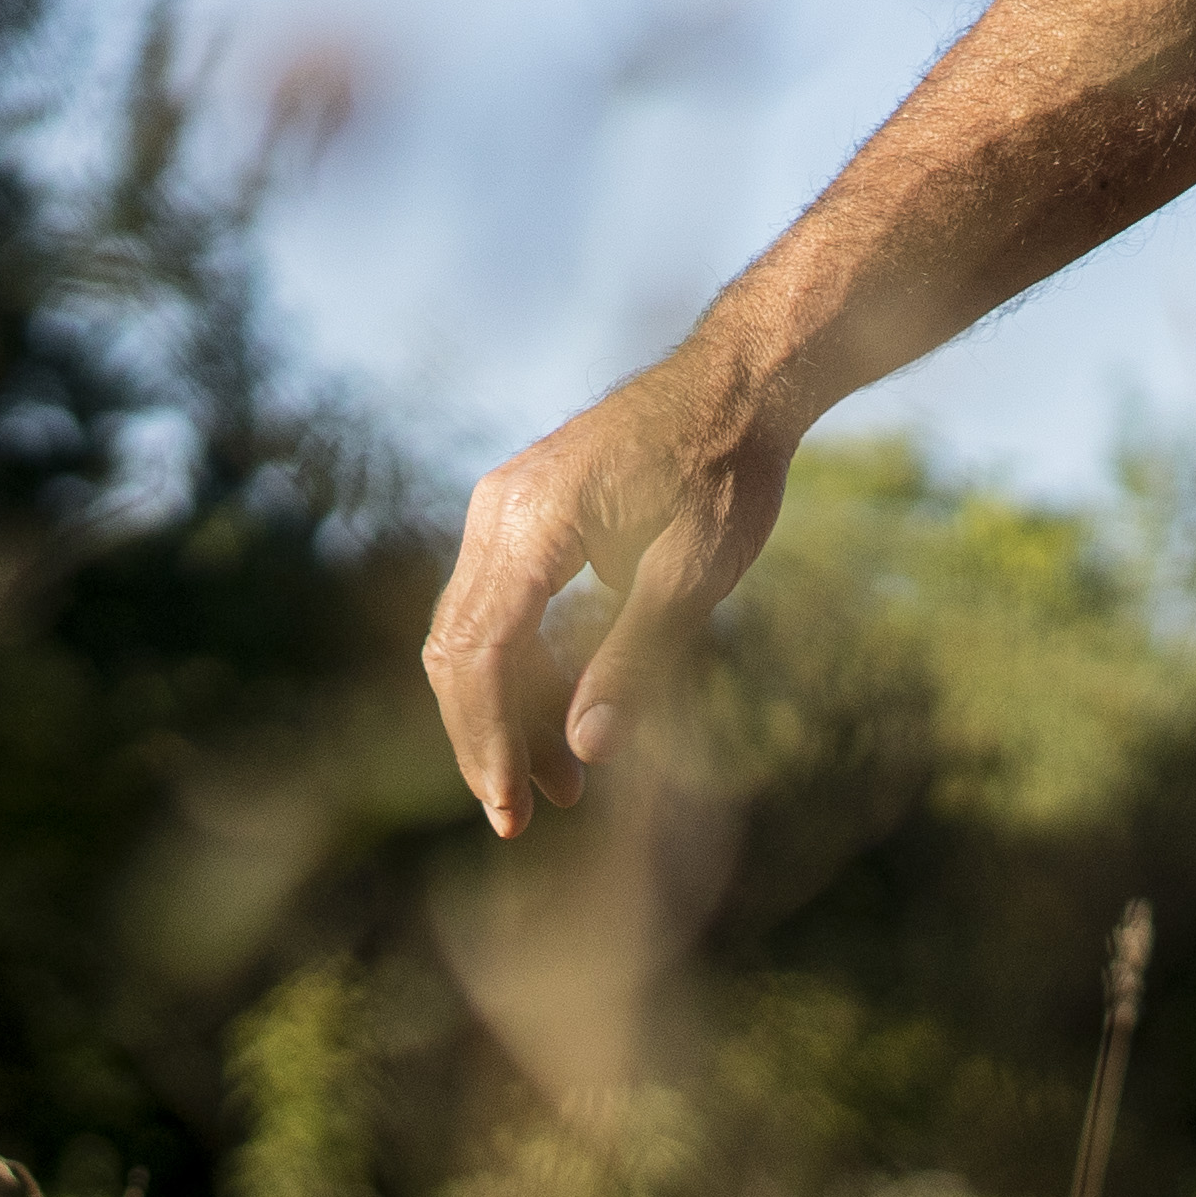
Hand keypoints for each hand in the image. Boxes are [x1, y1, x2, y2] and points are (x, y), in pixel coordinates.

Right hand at [420, 350, 801, 835]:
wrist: (738, 379)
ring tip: (561, 781)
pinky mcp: (518, 509)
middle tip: (522, 817)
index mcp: (536, 521)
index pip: (484, 653)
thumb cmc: (729, 467)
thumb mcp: (697, 570)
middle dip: (484, 739)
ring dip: (502, 708)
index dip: (490, 741)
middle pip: (457, 648)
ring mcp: (501, 504)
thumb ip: (638, 656)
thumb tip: (585, 749)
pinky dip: (515, 664)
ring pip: (467, 629)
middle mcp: (499, 508)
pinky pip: (491, 602)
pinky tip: (561, 712)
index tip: (512, 812)